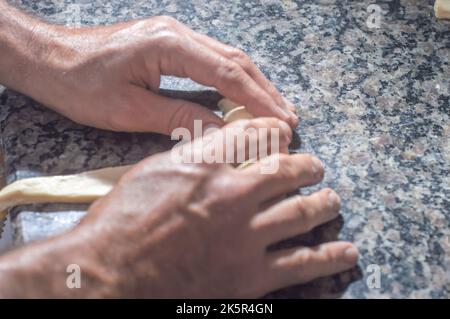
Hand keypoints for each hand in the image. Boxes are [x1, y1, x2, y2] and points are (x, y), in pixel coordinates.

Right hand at [0, 118, 356, 297]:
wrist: (108, 274)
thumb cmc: (120, 223)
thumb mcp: (151, 173)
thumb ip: (190, 156)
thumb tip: (217, 146)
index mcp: (206, 166)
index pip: (253, 137)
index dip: (273, 133)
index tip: (284, 134)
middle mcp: (233, 195)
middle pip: (286, 173)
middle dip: (307, 168)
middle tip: (316, 169)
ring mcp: (246, 236)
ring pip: (303, 213)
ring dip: (324, 205)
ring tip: (333, 201)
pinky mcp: (251, 277)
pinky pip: (302, 263)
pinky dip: (330, 257)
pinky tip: (346, 252)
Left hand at [2, 12, 297, 133]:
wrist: (50, 59)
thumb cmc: (80, 84)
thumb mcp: (128, 109)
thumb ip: (178, 117)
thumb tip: (221, 130)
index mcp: (169, 45)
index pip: (228, 73)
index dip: (259, 100)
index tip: (282, 122)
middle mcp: (179, 34)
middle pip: (237, 61)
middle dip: (265, 92)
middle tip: (289, 119)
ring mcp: (175, 36)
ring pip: (228, 59)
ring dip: (255, 85)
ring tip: (277, 109)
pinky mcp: (170, 44)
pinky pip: (213, 61)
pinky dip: (235, 81)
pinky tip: (245, 96)